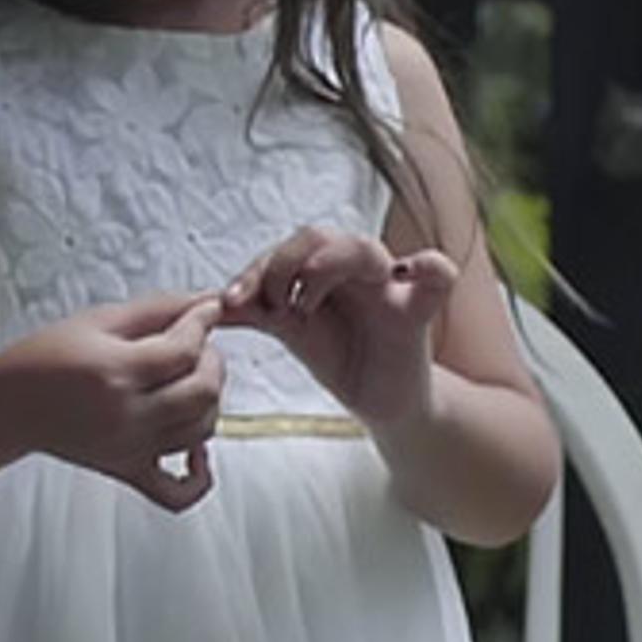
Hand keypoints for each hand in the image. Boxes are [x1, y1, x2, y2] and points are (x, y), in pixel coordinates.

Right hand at [0, 289, 226, 511]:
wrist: (8, 404)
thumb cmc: (44, 360)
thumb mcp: (99, 320)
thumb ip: (156, 309)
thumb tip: (202, 302)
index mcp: (115, 371)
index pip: (185, 349)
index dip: (203, 323)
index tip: (205, 312)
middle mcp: (125, 415)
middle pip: (203, 392)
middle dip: (213, 362)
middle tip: (199, 346)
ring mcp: (129, 448)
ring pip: (201, 430)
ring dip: (209, 402)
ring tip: (192, 382)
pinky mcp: (126, 470)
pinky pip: (178, 492)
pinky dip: (200, 476)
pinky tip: (196, 450)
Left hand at [219, 227, 457, 426]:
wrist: (382, 403)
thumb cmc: (341, 359)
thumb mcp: (291, 333)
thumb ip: (257, 310)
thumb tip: (204, 305)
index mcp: (320, 269)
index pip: (286, 247)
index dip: (256, 266)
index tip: (230, 301)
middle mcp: (354, 269)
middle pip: (317, 237)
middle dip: (281, 264)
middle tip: (267, 302)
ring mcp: (388, 287)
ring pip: (362, 249)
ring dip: (324, 268)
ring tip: (302, 307)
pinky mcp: (418, 310)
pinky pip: (437, 275)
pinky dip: (431, 267)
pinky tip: (416, 270)